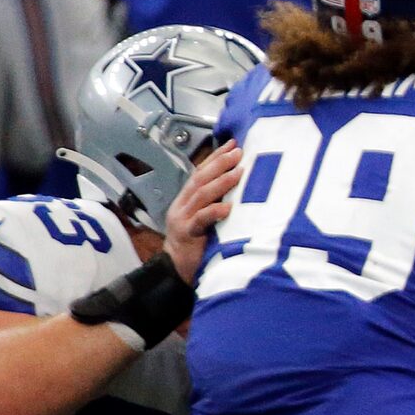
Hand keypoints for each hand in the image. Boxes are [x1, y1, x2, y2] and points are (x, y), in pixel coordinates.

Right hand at [162, 140, 242, 281]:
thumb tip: (239, 184)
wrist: (176, 270)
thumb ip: (215, 202)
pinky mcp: (187, 235)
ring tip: (238, 172)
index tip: (233, 144)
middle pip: (200, 179)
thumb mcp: (206, 219)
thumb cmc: (196, 244)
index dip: (216, 157)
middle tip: (238, 152)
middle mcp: (183, 205)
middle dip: (219, 163)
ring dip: (221, 183)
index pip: (201, 172)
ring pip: (201, 195)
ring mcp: (183, 219)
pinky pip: (200, 221)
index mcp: (187, 200)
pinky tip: (228, 208)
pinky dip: (214, 212)